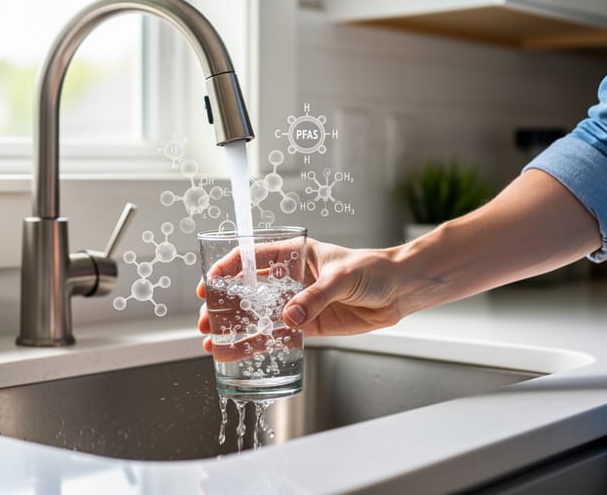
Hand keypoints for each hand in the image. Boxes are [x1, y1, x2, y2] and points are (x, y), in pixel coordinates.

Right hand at [197, 238, 405, 352]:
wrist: (399, 291)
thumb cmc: (373, 270)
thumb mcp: (341, 277)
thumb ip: (315, 298)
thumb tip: (289, 319)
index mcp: (294, 253)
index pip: (252, 257)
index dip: (228, 269)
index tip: (210, 283)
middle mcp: (290, 278)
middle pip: (247, 290)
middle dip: (224, 304)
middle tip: (207, 319)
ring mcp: (296, 302)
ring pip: (257, 315)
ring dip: (234, 327)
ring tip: (211, 340)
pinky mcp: (307, 325)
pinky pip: (276, 335)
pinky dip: (256, 343)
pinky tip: (237, 351)